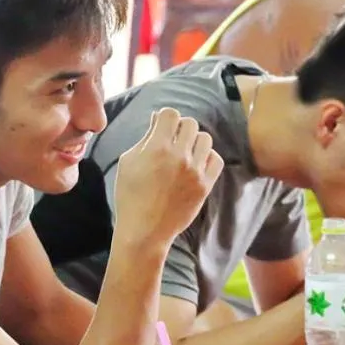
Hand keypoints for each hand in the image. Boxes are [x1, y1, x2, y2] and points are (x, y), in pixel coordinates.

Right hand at [113, 108, 223, 247]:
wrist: (144, 230)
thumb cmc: (130, 196)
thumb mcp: (129, 162)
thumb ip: (145, 137)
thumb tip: (157, 118)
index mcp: (157, 148)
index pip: (171, 114)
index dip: (165, 117)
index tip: (162, 127)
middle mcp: (179, 157)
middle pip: (190, 123)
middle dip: (179, 128)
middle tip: (172, 140)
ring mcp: (195, 171)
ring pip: (205, 139)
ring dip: (194, 141)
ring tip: (184, 153)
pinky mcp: (205, 185)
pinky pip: (216, 159)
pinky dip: (207, 157)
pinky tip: (196, 164)